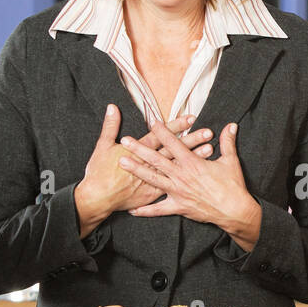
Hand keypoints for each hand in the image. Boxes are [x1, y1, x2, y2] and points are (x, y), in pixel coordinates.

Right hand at [73, 105, 213, 236]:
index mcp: (138, 151)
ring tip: (209, 150)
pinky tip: (198, 176)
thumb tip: (112, 107)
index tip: (190, 118)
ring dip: (192, 158)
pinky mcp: (153, 194)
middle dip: (191, 140)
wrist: (98, 198)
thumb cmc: (99, 173)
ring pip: (177, 167)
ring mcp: (153, 180)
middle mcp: (149, 165)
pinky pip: (173, 186)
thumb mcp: (102, 146)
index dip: (176, 126)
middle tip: (207, 132)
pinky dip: (186, 179)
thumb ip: (110, 126)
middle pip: (173, 150)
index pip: (161, 135)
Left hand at [122, 121, 261, 251]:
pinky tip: (132, 209)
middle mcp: (181, 176)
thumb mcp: (231, 161)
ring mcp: (178, 192)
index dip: (162, 131)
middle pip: (156, 159)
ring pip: (153, 179)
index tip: (151, 121)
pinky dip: (145, 210)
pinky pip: (159, 209)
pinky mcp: (179, 207)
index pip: (174, 143)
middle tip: (125, 140)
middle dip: (139, 148)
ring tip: (122, 163)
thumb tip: (231, 125)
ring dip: (137, 170)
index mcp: (193, 163)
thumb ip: (228, 142)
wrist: (235, 211)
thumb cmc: (233, 186)